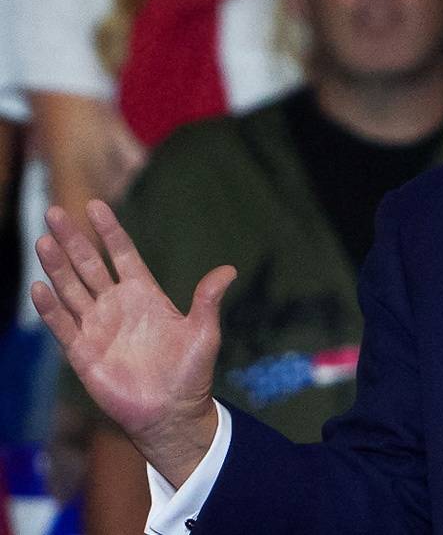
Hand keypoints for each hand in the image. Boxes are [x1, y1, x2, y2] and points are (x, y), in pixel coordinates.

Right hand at [30, 200, 234, 486]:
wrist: (171, 412)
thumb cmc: (190, 372)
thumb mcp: (204, 332)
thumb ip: (208, 300)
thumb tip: (229, 270)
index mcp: (145, 294)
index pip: (122, 254)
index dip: (109, 231)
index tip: (95, 205)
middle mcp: (117, 305)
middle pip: (89, 265)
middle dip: (73, 240)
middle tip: (55, 212)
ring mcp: (97, 327)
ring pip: (71, 289)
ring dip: (56, 266)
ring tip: (43, 241)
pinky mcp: (82, 352)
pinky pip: (62, 325)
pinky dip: (50, 308)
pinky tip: (39, 287)